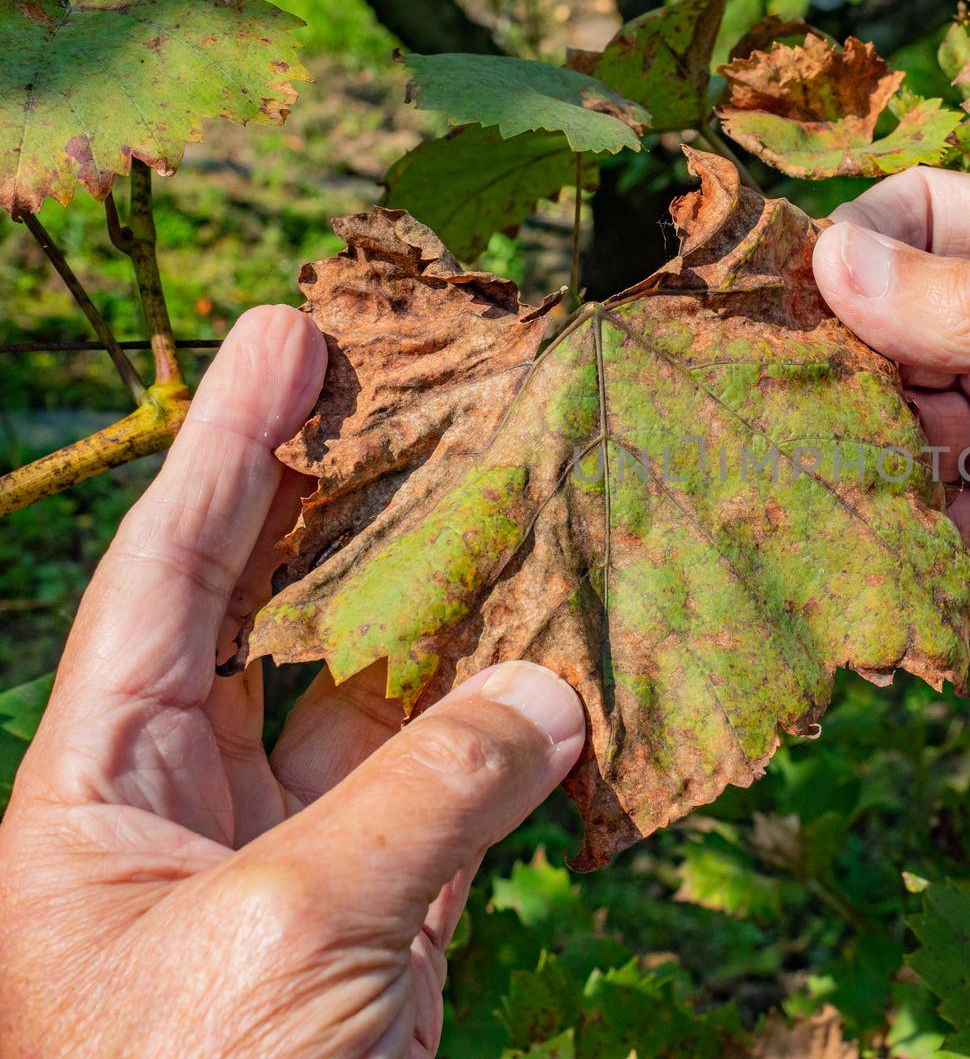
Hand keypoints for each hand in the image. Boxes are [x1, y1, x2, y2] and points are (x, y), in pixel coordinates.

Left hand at [0, 307, 585, 1058]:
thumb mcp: (288, 933)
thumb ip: (425, 794)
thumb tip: (550, 690)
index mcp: (97, 792)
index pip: (164, 579)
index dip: (224, 450)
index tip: (284, 337)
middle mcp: (188, 805)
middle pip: (274, 612)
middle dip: (339, 499)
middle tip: (404, 375)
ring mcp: (295, 857)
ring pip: (382, 699)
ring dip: (454, 611)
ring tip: (516, 496)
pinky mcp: (385, 917)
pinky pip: (456, 793)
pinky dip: (517, 734)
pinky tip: (571, 659)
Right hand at [812, 168, 969, 718]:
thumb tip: (836, 265)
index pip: (931, 215)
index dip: (861, 241)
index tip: (799, 285)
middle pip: (892, 320)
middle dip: (841, 347)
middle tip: (787, 382)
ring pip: (893, 418)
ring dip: (857, 434)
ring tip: (838, 453)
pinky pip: (925, 515)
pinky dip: (891, 516)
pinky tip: (879, 520)